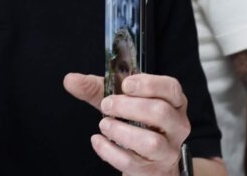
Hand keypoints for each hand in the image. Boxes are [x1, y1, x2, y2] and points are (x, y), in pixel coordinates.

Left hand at [65, 73, 189, 175]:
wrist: (147, 161)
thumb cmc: (136, 123)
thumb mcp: (119, 101)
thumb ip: (95, 88)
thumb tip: (70, 80)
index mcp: (173, 102)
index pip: (171, 88)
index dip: (149, 84)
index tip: (125, 84)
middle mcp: (176, 126)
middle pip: (161, 113)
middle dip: (129, 107)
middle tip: (107, 105)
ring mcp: (168, 150)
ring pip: (151, 142)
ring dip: (122, 131)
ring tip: (104, 125)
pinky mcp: (153, 170)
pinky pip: (132, 162)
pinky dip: (110, 151)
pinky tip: (97, 141)